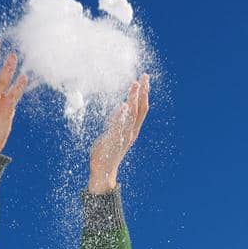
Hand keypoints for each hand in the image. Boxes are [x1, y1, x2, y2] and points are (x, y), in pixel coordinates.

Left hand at [88, 75, 149, 192]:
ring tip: (136, 84)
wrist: (103, 171)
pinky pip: (120, 125)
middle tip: (145, 76)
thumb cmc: (106, 151)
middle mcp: (131, 131)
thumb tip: (121, 106)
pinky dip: (122, 115)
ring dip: (134, 99)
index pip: (141, 108)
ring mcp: (124, 136)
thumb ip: (117, 120)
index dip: (144, 94)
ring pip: (132, 114)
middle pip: (141, 108)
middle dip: (143, 92)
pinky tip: (123, 105)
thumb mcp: (113, 132)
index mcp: (132, 129)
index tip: (144, 80)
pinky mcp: (115, 140)